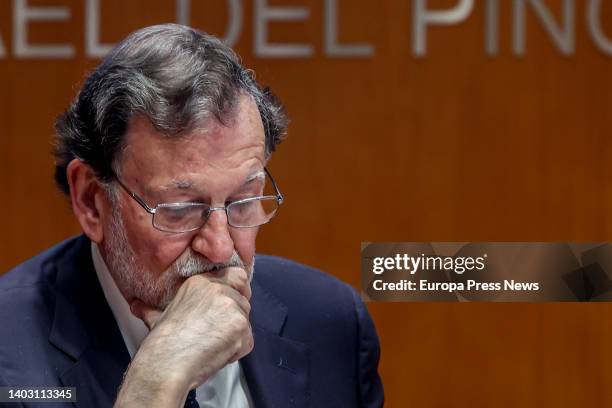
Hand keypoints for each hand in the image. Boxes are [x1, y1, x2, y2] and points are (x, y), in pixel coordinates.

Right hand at [114, 267, 252, 406]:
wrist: (166, 363)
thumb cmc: (162, 344)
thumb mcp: (158, 317)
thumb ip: (153, 308)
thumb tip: (137, 306)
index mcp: (201, 282)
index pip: (236, 275)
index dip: (236, 290)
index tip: (229, 304)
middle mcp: (218, 289)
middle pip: (243, 299)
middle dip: (234, 317)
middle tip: (217, 332)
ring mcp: (232, 307)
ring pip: (246, 320)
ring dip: (235, 334)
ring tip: (212, 345)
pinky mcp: (241, 326)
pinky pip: (248, 340)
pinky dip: (236, 350)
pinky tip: (217, 353)